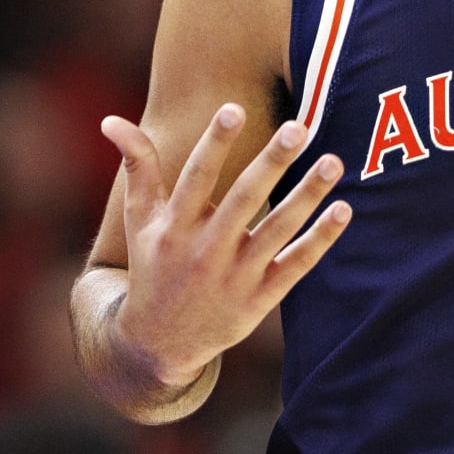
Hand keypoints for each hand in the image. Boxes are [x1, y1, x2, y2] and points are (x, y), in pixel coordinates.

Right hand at [102, 104, 350, 387]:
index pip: (196, 177)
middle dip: (271, 163)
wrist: (158, 344)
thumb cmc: (153, 265)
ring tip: (334, 161)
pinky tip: (343, 210)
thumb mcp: (140, 220)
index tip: (234, 108)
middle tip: (298, 127)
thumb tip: (110, 120)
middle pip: (243, 200)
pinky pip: (294, 266)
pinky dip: (319, 240)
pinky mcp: (259, 300)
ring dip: (307, 195)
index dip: (214, 143)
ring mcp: (234, 277)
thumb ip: (137, 168)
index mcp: (174, 226)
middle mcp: (204, 251)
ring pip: (276, 231)